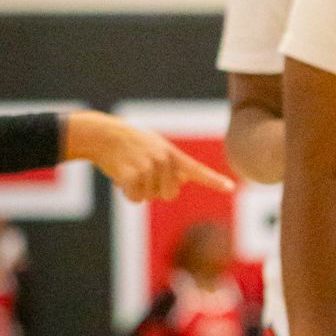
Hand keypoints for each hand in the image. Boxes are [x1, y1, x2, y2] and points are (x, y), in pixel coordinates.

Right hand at [66, 111, 235, 201]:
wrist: (104, 136)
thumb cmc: (130, 144)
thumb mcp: (155, 148)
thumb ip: (170, 164)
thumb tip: (182, 181)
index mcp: (172, 154)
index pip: (197, 170)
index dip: (214, 181)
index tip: (231, 188)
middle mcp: (164, 161)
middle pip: (169, 195)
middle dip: (155, 190)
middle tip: (142, 173)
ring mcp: (149, 168)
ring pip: (150, 198)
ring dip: (138, 190)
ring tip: (130, 170)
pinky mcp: (133, 176)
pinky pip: (136, 199)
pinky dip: (127, 193)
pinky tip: (121, 177)